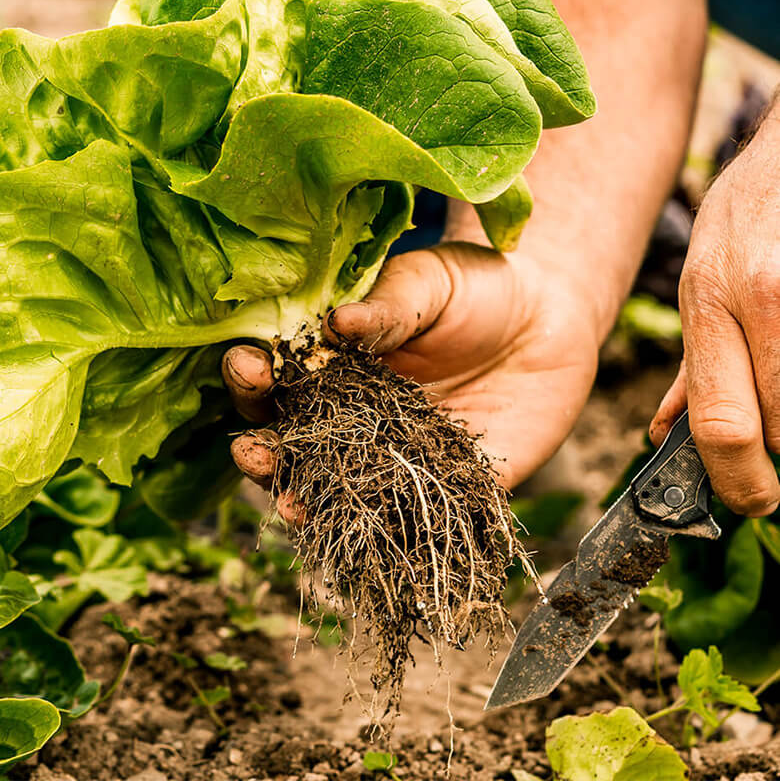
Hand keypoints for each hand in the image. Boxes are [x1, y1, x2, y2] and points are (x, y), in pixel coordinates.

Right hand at [224, 239, 600, 520]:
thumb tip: (336, 322)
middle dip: (266, 453)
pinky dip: (389, 537)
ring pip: (342, 493)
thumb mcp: (429, 283)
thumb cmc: (477, 287)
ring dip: (309, 506)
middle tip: (251, 452)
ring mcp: (399, 458)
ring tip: (289, 508)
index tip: (246, 366)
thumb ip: (387, 308)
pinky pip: (416, 519)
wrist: (551, 317)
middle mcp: (358, 420)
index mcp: (338, 365)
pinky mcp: (452, 488)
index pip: (282, 379)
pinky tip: (368, 544)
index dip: (256, 376)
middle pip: (297, 446)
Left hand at [650, 99, 779, 516]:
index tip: (751, 502)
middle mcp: (756, 299)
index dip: (737, 480)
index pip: (718, 421)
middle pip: (770, 426)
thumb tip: (661, 433)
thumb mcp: (703, 281)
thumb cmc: (749, 217)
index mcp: (710, 303)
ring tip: (776, 398)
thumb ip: (693, 363)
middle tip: (771, 472)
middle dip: (771, 463)